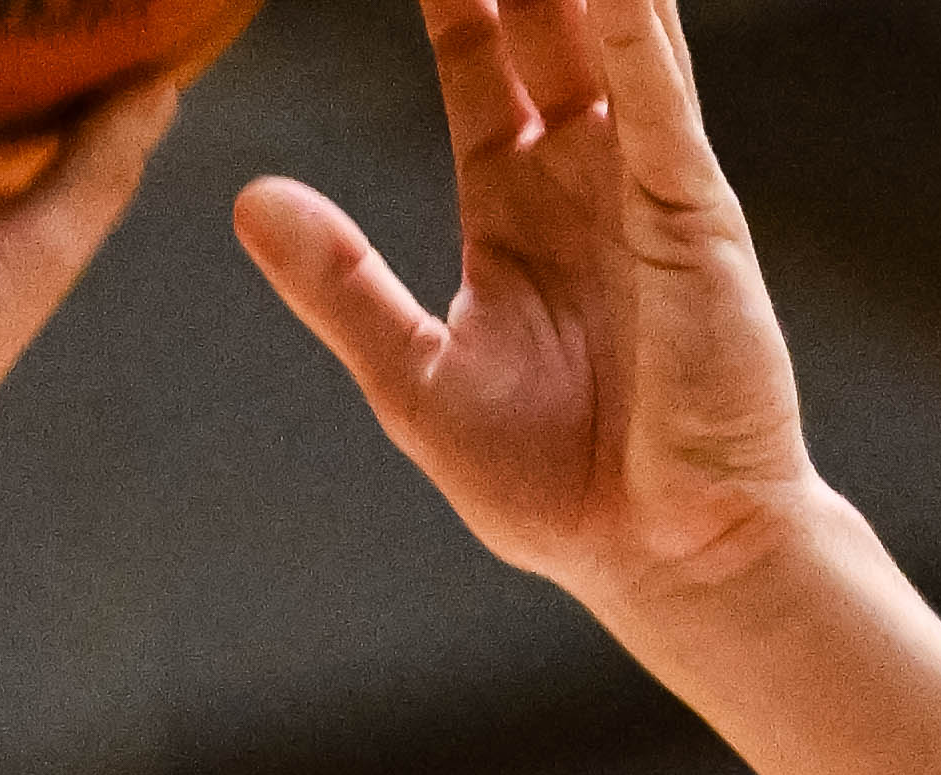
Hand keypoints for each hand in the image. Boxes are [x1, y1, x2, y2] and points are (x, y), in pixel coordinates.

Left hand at [230, 0, 819, 609]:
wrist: (661, 555)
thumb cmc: (552, 487)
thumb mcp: (413, 381)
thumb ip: (338, 285)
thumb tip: (247, 198)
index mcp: (514, 206)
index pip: (475, 60)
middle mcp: (584, 175)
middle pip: (545, 19)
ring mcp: (645, 184)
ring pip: (612, 33)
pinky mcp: (693, 215)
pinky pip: (660, 100)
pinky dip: (637, 30)